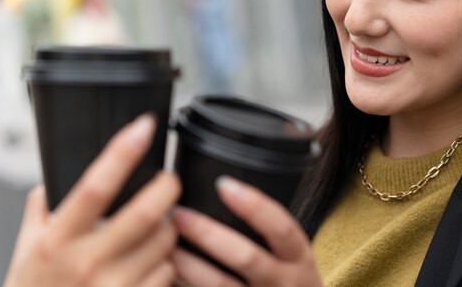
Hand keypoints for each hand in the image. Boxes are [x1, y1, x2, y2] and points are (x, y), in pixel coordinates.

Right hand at [3, 114, 181, 286]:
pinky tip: (151, 264)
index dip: (123, 152)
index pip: (95, 187)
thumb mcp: (25, 251)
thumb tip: (49, 183)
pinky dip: (167, 263)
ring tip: (155, 230)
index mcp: (57, 241)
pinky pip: (168, 273)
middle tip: (169, 180)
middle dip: (168, 187)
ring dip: (168, 229)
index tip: (144, 126)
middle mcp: (87, 264)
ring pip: (165, 241)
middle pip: (146, 212)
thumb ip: (39, 213)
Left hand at [172, 176, 322, 286]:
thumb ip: (267, 231)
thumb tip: (222, 188)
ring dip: (188, 266)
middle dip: (208, 234)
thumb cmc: (286, 278)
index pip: (281, 227)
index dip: (254, 205)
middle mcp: (283, 282)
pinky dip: (185, 285)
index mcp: (298, 257)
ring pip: (220, 285)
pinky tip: (166, 274)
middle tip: (177, 213)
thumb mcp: (290, 255)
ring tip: (163, 246)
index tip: (223, 184)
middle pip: (246, 257)